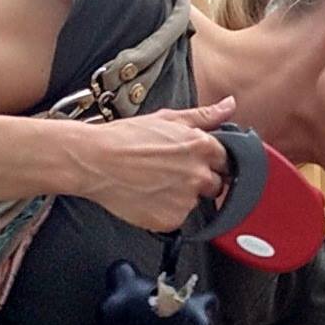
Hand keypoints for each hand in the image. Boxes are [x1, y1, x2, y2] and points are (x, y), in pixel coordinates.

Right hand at [75, 96, 236, 231]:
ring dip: (181, 196)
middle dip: (200, 180)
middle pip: (215, 185)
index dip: (211, 161)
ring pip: (195, 203)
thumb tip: (229, 105)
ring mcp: (186, 200)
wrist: (94, 161)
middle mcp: (198, 175)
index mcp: (202, 147)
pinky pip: (177, 218)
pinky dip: (165, 211)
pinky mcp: (171, 219)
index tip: (194, 162)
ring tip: (153, 182)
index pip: (226, 161)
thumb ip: (205, 115)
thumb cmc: (125, 138)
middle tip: (171, 173)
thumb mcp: (168, 118)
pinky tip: (147, 196)